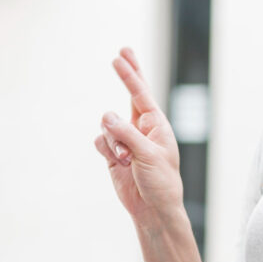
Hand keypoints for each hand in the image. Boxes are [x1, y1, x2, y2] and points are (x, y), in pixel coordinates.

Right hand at [94, 48, 184, 226]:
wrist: (153, 209)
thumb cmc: (161, 182)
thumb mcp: (148, 156)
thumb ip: (127, 134)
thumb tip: (106, 116)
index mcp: (157, 125)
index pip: (141, 94)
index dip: (130, 74)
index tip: (119, 57)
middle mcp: (141, 127)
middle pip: (129, 95)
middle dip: (126, 75)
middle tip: (122, 53)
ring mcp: (126, 139)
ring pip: (107, 125)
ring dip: (114, 141)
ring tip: (127, 160)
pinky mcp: (113, 152)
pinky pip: (100, 141)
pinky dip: (106, 150)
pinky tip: (118, 162)